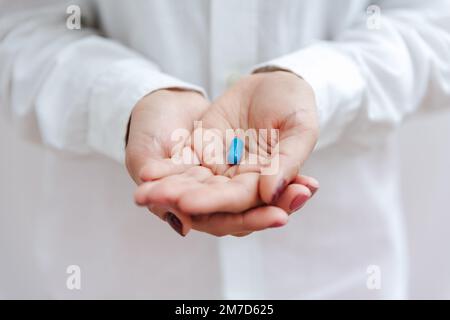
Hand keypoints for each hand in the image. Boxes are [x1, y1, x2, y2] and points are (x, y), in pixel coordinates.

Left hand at [135, 71, 319, 236]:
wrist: (276, 83)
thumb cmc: (295, 105)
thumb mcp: (301, 128)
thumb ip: (288, 161)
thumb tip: (270, 193)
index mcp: (268, 183)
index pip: (242, 200)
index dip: (216, 202)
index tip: (188, 204)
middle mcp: (241, 182)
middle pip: (212, 198)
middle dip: (184, 199)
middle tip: (156, 199)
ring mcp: (221, 169)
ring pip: (193, 186)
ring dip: (169, 191)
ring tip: (144, 194)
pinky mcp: (204, 153)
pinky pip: (183, 166)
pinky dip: (166, 171)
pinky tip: (147, 174)